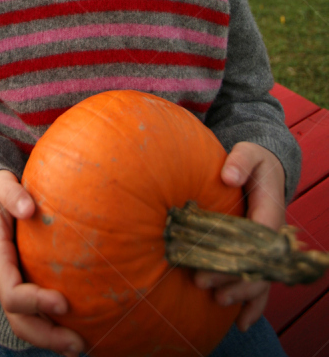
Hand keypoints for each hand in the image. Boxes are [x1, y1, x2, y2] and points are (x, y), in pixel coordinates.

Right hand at [0, 170, 84, 356]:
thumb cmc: (0, 192)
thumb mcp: (1, 186)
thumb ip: (12, 194)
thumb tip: (28, 207)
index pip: (12, 291)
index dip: (35, 302)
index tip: (64, 302)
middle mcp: (4, 280)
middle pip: (19, 320)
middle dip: (47, 335)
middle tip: (79, 343)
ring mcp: (13, 287)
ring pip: (27, 325)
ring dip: (52, 340)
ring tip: (82, 348)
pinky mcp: (25, 287)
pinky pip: (37, 316)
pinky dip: (55, 330)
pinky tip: (82, 333)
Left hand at [194, 142, 285, 331]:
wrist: (266, 169)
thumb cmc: (254, 162)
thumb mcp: (249, 153)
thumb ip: (240, 161)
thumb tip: (228, 176)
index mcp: (269, 212)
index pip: (255, 240)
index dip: (236, 254)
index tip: (211, 263)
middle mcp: (272, 236)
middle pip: (256, 265)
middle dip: (231, 278)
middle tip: (201, 283)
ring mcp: (267, 249)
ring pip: (260, 279)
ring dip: (241, 294)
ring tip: (218, 302)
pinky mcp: (259, 254)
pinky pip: (260, 282)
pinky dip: (253, 304)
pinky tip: (241, 322)